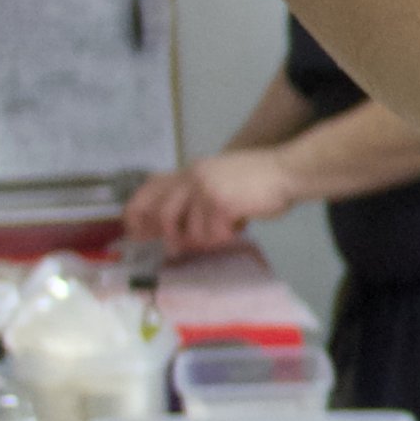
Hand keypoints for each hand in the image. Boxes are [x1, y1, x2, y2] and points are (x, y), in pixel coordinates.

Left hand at [123, 149, 297, 257]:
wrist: (287, 171)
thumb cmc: (261, 180)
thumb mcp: (222, 180)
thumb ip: (200, 197)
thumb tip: (180, 230)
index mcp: (192, 170)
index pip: (153, 186)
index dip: (137, 209)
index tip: (132, 229)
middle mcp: (194, 177)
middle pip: (163, 214)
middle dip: (167, 236)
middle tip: (172, 250)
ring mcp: (205, 190)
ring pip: (189, 231)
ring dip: (206, 239)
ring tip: (224, 231)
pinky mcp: (219, 204)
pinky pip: (211, 235)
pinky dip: (224, 237)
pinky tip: (238, 227)